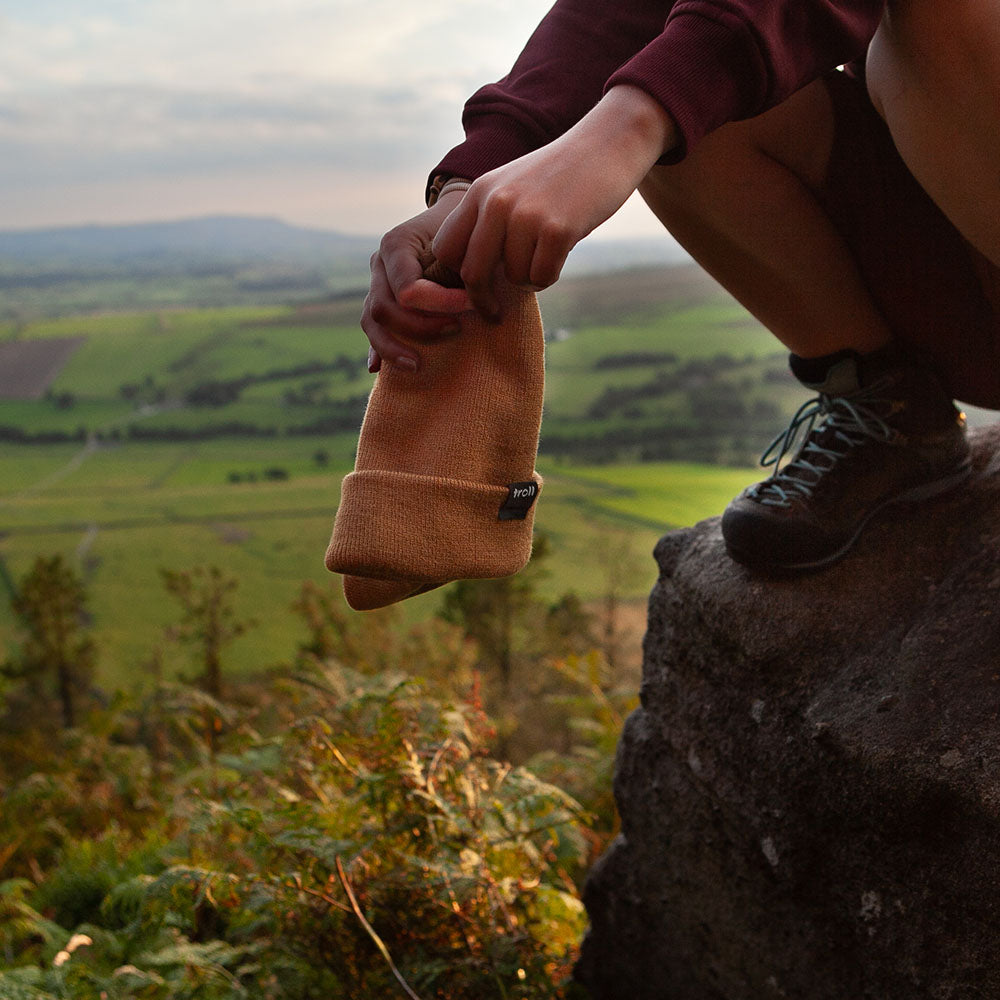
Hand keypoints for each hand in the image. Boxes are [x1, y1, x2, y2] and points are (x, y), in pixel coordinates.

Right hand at [361, 189, 471, 372]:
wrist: (452, 216)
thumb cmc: (463, 230)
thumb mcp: (462, 241)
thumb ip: (458, 270)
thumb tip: (472, 302)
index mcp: (395, 244)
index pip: (408, 288)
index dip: (440, 303)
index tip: (472, 305)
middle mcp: (378, 263)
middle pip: (385, 308)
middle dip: (421, 327)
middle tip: (457, 330)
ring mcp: (375, 282)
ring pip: (371, 321)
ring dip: (393, 346)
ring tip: (418, 365)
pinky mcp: (379, 298)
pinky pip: (370, 327)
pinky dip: (376, 348)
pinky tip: (377, 369)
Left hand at [432, 85, 677, 318]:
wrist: (609, 143)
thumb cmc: (559, 174)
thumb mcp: (511, 186)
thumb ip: (489, 222)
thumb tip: (472, 277)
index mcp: (480, 192)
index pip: (446, 249)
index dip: (455, 276)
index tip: (472, 290)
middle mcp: (497, 203)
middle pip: (472, 273)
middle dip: (482, 300)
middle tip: (493, 314)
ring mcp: (527, 216)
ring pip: (514, 278)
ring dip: (529, 278)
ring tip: (544, 255)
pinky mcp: (557, 229)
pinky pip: (542, 277)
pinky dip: (550, 275)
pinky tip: (560, 254)